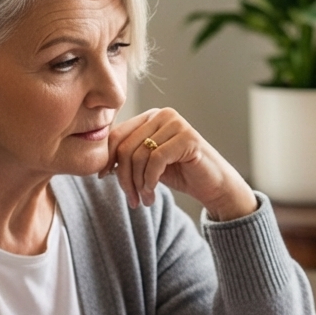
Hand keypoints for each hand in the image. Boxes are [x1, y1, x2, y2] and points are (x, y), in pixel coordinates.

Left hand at [101, 108, 257, 220]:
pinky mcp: (187, 137)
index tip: (104, 178)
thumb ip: (129, 157)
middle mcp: (162, 115)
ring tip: (145, 200)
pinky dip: (151, 180)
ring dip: (138, 184)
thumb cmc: (182, 174)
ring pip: (140, 155)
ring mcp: (176, 123)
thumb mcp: (149, 164)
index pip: (117, 135)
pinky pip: (156, 160)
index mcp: (150, 117)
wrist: (214, 186)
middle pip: (126, 146)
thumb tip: (100, 164)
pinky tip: (153, 192)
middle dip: (124, 177)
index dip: (107, 158)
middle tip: (131, 199)